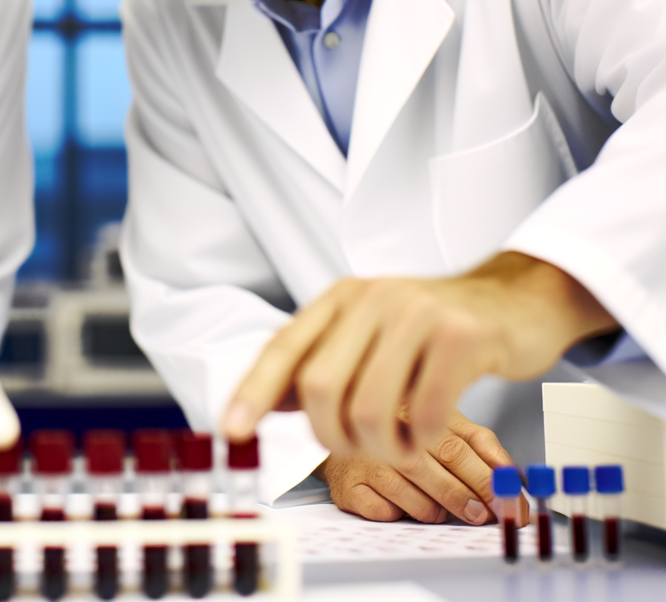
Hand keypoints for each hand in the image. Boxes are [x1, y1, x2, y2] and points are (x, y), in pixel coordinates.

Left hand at [223, 252, 616, 463]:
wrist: (513, 298)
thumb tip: (270, 404)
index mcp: (342, 296)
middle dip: (332, 436)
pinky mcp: (461, 336)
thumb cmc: (435, 324)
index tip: (231, 430)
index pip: (284, 346)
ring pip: (366, 408)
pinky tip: (427, 435)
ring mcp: (417, 313)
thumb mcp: (371, 328)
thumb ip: (323, 359)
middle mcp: (372, 298)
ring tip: (399, 445)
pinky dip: (420, 441)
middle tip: (359, 447)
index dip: (252, 390)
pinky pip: (423, 414)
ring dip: (381, 447)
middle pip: (319, 387)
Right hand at [321, 411, 526, 525]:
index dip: (492, 479)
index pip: (462, 446)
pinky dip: (400, 516)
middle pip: (443, 468)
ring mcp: (367, 457)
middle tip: (486, 516)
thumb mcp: (440, 423)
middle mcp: (390, 430)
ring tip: (439, 508)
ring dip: (438, 511)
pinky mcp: (349, 486)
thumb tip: (515, 474)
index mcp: (418, 410)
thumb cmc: (398, 431)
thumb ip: (478, 442)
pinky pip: (386, 513)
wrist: (338, 433)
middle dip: (473, 497)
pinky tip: (400, 506)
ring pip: (419, 498)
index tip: (512, 503)